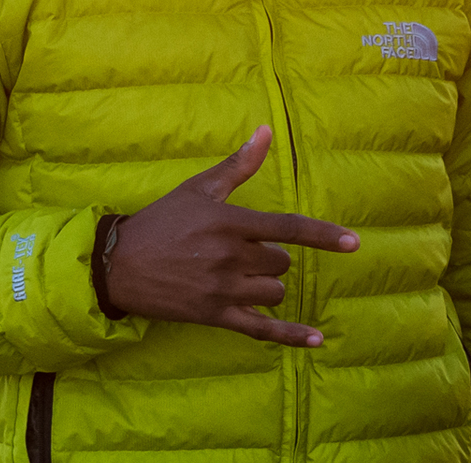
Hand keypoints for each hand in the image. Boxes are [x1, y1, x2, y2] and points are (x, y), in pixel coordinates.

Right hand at [105, 126, 357, 345]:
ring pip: (274, 292)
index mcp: (232, 224)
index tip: (352, 243)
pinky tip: (316, 340)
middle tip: (237, 251)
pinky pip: (261, 330)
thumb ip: (239, 165)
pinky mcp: (214, 315)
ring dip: (267, 285)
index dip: (323, 235)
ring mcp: (223, 290)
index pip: (288, 229)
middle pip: (281, 264)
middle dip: (270, 258)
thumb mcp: (199, 188)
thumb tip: (266, 131)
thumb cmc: (161, 221)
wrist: (117, 265)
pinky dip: (291, 336)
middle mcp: (231, 258)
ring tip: (238, 276)